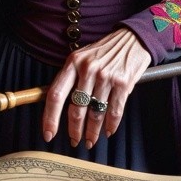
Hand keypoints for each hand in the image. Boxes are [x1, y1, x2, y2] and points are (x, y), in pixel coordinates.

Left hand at [43, 29, 152, 147]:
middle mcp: (88, 69)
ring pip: (95, 113)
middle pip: (76, 108)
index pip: (55, 95)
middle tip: (74, 141)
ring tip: (91, 140)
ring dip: (92, 132)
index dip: (50, 118)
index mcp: (73, 63)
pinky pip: (114, 111)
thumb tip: (57, 105)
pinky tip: (108, 131)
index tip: (48, 134)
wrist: (132, 38)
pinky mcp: (123, 83)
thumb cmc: (104, 51)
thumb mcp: (82, 57)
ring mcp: (106, 77)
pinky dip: (111, 125)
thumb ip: (71, 77)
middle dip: (74, 130)